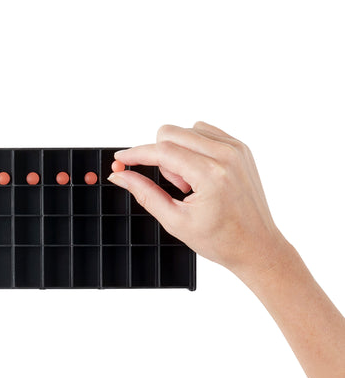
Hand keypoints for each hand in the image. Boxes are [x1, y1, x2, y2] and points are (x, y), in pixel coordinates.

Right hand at [109, 122, 288, 283]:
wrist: (257, 246)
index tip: (120, 159)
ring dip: (178, 152)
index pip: (162, 151)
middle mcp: (226, 155)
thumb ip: (144, 193)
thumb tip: (120, 175)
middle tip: (174, 186)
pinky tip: (199, 174)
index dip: (136, 154)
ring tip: (190, 183)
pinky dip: (192, 148)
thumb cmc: (221, 240)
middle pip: (171, 133)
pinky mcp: (240, 147)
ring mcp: (236, 148)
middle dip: (160, 156)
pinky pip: (203, 132)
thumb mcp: (175, 221)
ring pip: (186, 130)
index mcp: (211, 175)